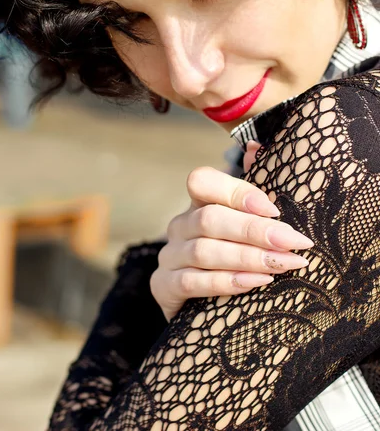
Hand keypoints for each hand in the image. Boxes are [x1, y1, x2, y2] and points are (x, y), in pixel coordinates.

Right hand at [151, 156, 313, 321]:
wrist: (212, 310)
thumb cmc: (237, 258)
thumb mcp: (249, 225)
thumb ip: (254, 189)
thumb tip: (254, 147)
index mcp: (199, 203)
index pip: (202, 181)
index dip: (236, 192)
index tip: (274, 210)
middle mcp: (180, 225)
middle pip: (210, 218)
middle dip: (255, 231)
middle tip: (294, 242)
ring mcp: (169, 255)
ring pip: (204, 251)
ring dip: (248, 258)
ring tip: (283, 265)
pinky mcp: (162, 286)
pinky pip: (192, 281)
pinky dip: (227, 282)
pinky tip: (256, 283)